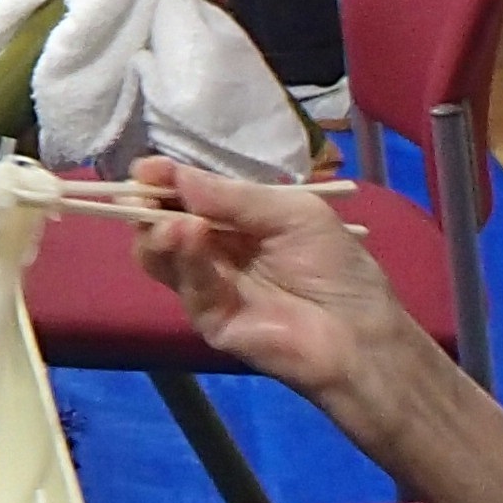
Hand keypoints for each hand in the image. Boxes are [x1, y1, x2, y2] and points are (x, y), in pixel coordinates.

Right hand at [133, 157, 414, 400]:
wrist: (360, 332)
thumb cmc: (336, 266)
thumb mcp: (293, 212)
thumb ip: (235, 196)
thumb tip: (177, 177)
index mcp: (236, 220)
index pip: (188, 196)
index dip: (165, 180)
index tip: (145, 169)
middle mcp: (215, 251)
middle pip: (164, 224)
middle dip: (150, 206)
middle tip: (143, 194)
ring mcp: (208, 286)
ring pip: (162, 257)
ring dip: (160, 233)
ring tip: (171, 220)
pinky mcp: (209, 318)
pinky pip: (189, 285)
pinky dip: (186, 259)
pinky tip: (189, 235)